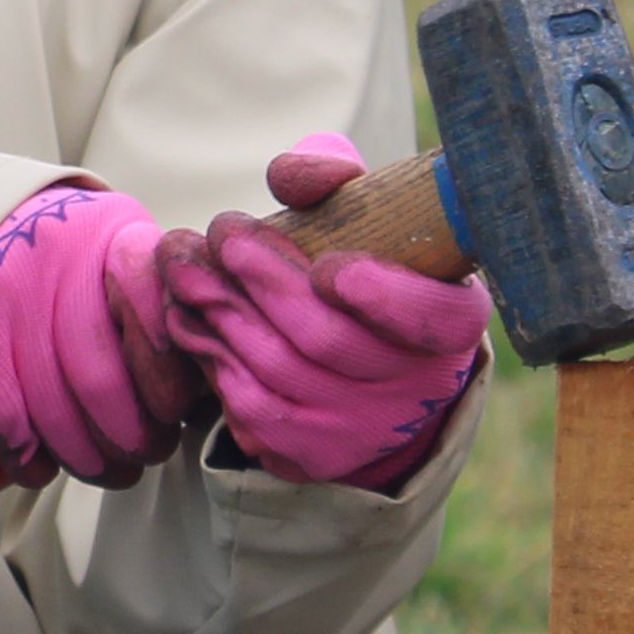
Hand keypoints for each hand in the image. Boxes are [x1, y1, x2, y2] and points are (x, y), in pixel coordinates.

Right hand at [0, 180, 202, 486]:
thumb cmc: (74, 265)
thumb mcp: (125, 257)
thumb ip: (164, 311)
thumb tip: (206, 393)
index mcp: (112, 242)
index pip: (154, 318)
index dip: (169, 380)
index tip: (176, 410)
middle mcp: (55, 266)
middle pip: (100, 381)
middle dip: (133, 436)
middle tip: (148, 451)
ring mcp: (2, 306)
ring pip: (54, 413)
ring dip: (88, 459)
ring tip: (111, 469)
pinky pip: (6, 424)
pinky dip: (31, 461)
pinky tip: (47, 467)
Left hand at [163, 135, 489, 490]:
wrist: (365, 372)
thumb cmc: (367, 270)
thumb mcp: (372, 219)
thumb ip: (337, 182)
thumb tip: (286, 178)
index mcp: (452, 326)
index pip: (431, 320)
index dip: (384, 300)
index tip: (332, 268)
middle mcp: (416, 391)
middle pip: (327, 339)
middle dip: (262, 280)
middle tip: (219, 232)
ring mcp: (360, 430)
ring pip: (275, 369)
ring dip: (218, 309)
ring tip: (180, 261)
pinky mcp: (306, 455)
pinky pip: (245, 403)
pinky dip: (208, 351)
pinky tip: (186, 312)